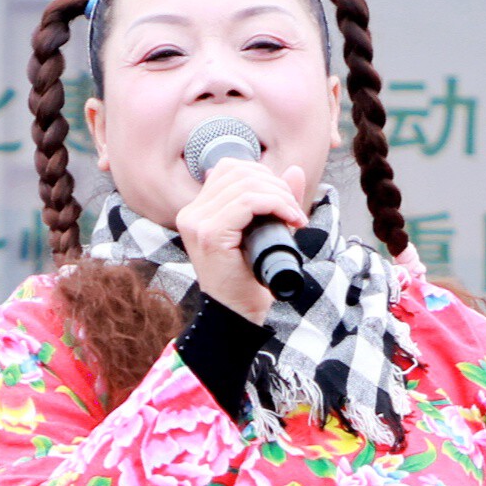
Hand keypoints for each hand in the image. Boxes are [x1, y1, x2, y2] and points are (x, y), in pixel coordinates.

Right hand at [167, 137, 314, 323]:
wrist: (236, 316)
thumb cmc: (248, 280)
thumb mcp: (265, 232)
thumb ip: (276, 200)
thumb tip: (294, 170)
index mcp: (197, 211)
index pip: (229, 169)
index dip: (263, 176)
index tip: (285, 201)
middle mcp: (191, 213)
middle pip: (238, 171)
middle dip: (275, 185)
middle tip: (294, 211)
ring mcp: (197, 223)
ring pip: (245, 184)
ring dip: (279, 195)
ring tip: (294, 217)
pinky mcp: (210, 234)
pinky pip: (248, 202)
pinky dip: (275, 204)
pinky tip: (289, 219)